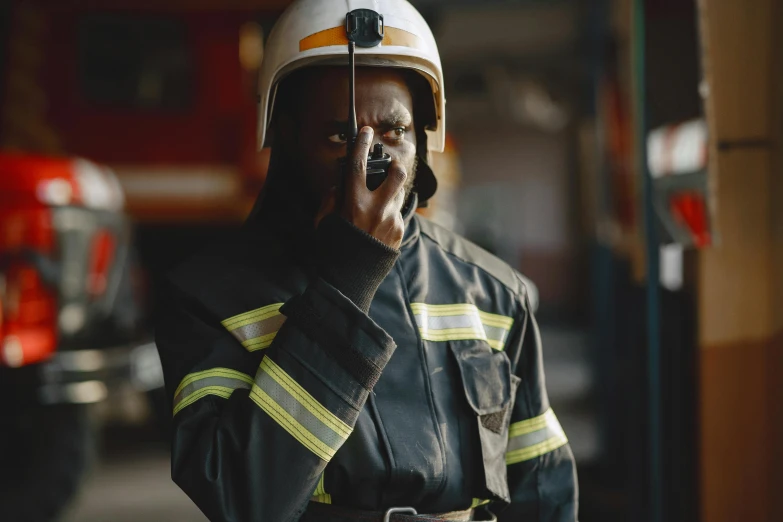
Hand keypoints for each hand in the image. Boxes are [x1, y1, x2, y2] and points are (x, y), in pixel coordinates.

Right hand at [315, 127, 407, 249]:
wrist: (351, 279)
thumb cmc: (334, 249)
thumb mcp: (324, 221)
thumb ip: (332, 198)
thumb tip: (341, 184)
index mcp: (355, 204)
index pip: (359, 166)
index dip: (362, 145)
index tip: (365, 132)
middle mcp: (377, 210)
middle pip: (397, 174)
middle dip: (395, 165)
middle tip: (388, 167)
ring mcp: (392, 221)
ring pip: (398, 195)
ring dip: (389, 194)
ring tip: (377, 206)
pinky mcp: (400, 232)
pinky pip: (398, 215)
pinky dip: (388, 215)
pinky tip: (378, 225)